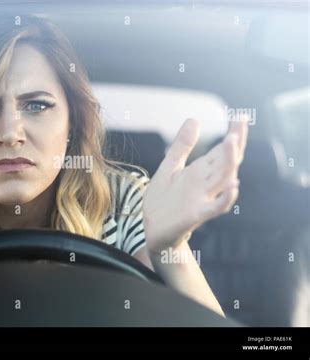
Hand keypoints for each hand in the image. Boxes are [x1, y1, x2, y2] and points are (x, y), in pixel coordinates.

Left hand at [142, 116, 248, 254]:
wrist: (151, 229)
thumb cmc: (163, 201)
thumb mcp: (170, 167)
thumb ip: (182, 146)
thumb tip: (194, 119)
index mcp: (199, 172)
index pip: (220, 151)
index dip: (232, 135)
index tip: (240, 116)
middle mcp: (205, 184)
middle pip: (225, 162)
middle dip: (234, 143)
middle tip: (240, 122)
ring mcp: (202, 199)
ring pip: (222, 180)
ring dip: (229, 162)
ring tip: (232, 141)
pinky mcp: (196, 215)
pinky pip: (215, 207)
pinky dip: (225, 198)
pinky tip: (233, 186)